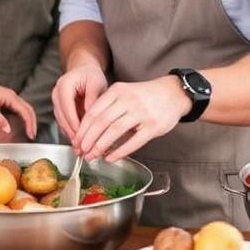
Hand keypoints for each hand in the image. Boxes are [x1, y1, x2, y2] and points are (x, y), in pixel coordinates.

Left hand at [0, 70, 36, 140]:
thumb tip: (8, 129)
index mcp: (10, 96)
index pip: (25, 111)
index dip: (29, 124)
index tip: (30, 134)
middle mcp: (12, 96)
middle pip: (28, 110)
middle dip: (32, 122)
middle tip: (31, 135)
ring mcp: (9, 99)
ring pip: (23, 110)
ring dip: (26, 121)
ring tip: (26, 133)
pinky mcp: (4, 102)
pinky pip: (15, 111)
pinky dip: (18, 120)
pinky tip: (15, 127)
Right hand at [51, 64, 107, 141]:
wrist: (84, 70)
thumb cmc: (91, 75)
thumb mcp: (96, 83)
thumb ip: (93, 99)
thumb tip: (91, 117)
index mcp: (64, 85)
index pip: (67, 108)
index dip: (75, 124)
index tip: (83, 137)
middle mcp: (56, 93)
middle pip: (62, 117)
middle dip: (72, 133)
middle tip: (82, 147)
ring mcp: (56, 101)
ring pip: (61, 121)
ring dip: (70, 134)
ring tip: (81, 148)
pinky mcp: (59, 108)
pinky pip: (63, 122)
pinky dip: (70, 131)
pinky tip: (79, 140)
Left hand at [73, 74, 190, 161]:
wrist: (173, 93)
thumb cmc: (144, 96)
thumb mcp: (124, 93)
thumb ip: (108, 107)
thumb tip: (89, 131)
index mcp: (117, 91)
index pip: (94, 111)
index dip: (83, 128)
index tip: (76, 140)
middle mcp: (128, 100)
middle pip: (102, 121)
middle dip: (89, 139)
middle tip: (81, 151)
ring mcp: (141, 113)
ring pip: (115, 131)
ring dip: (101, 146)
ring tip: (92, 156)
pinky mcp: (153, 126)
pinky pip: (134, 142)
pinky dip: (120, 151)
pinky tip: (111, 158)